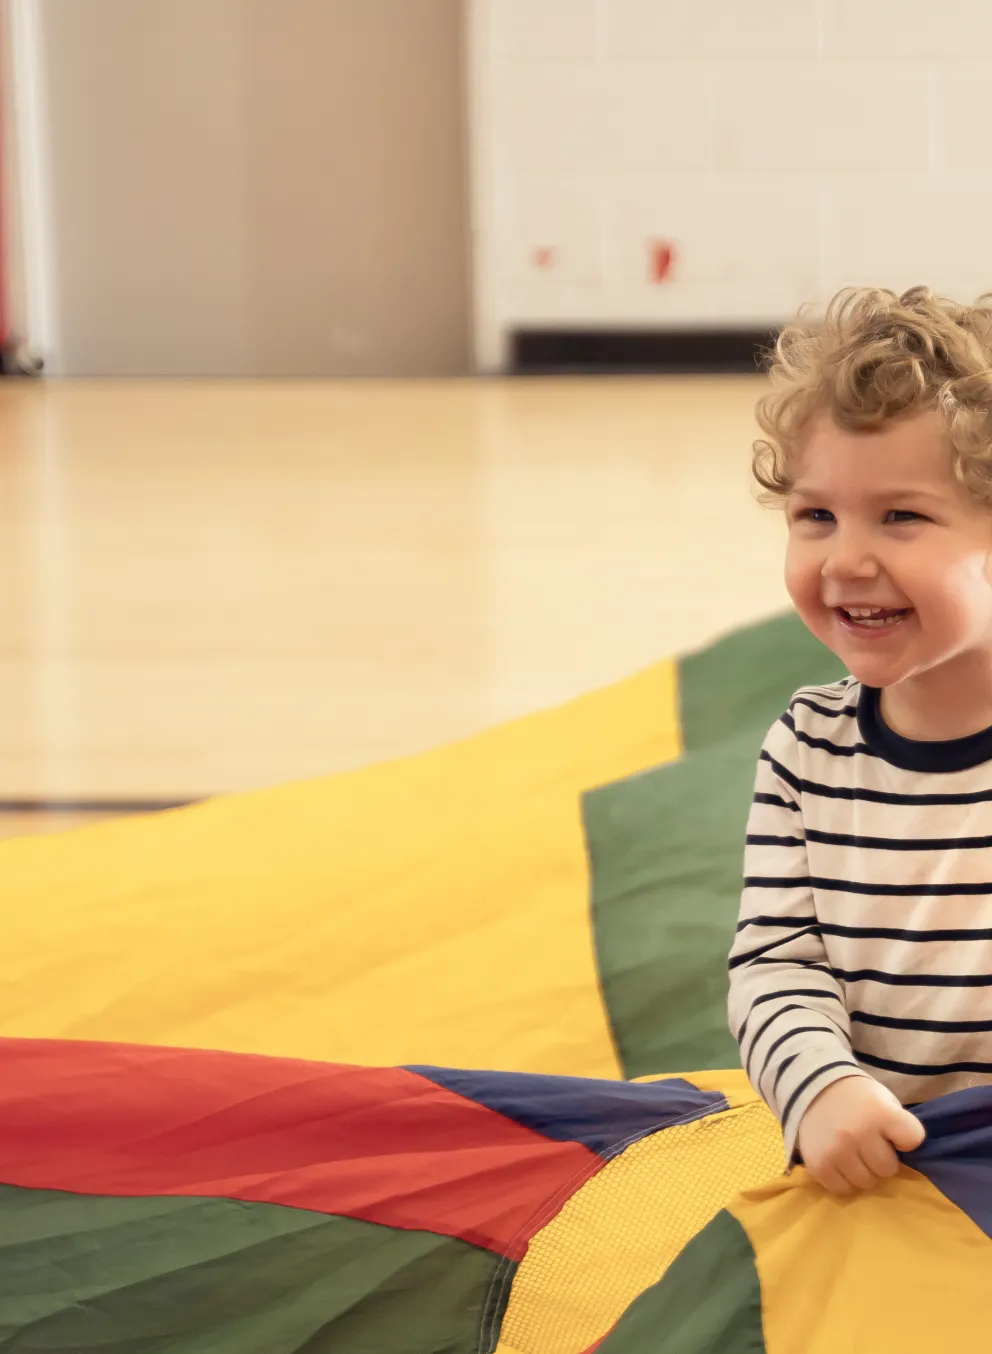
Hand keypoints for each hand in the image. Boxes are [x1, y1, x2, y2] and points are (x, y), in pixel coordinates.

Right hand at [796, 1075, 925, 1195]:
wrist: (812, 1089)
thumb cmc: (857, 1098)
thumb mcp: (883, 1100)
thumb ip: (897, 1126)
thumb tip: (904, 1158)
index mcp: (879, 1112)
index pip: (913, 1139)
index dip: (905, 1138)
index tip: (893, 1133)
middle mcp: (858, 1133)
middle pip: (888, 1168)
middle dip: (882, 1159)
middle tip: (870, 1145)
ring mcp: (837, 1151)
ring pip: (867, 1182)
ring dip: (864, 1171)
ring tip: (854, 1154)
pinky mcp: (819, 1166)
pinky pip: (843, 1189)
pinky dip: (844, 1179)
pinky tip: (840, 1162)